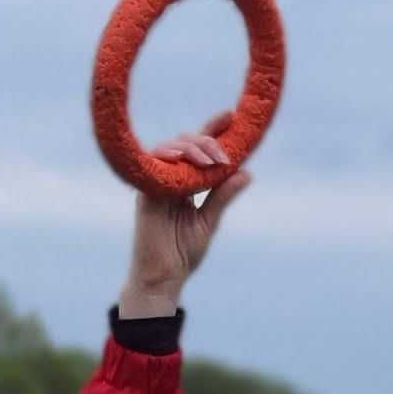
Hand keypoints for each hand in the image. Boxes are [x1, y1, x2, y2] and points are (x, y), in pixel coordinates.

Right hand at [118, 119, 251, 316]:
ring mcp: (157, 182)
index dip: (214, 130)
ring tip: (212, 161)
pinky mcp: (145, 190)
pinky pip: (154, 164)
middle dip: (207, 141)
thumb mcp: (209, 220)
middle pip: (186, 142)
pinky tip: (182, 157)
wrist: (164, 276)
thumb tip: (247, 172)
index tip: (231, 116)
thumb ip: (223, 195)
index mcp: (186, 182)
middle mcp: (171, 177)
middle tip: (224, 155)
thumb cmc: (183, 252)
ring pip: (171, 148)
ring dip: (193, 148)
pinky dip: (168, 156)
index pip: (200, 150)